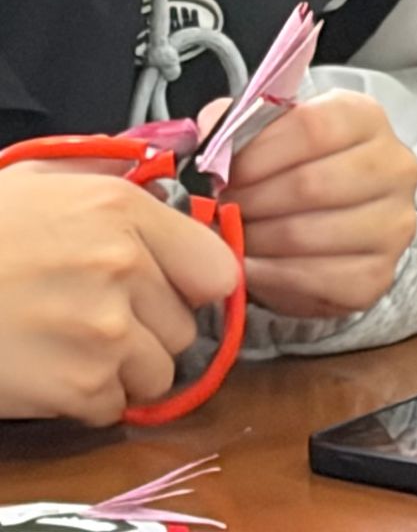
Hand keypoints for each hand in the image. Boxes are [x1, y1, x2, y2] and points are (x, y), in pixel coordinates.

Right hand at [0, 163, 237, 423]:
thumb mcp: (35, 183)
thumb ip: (103, 178)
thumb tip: (150, 174)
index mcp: (123, 212)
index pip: (216, 266)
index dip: (194, 286)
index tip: (175, 292)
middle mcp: (126, 268)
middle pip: (186, 326)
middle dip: (150, 331)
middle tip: (99, 322)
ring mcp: (106, 330)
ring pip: (158, 371)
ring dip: (123, 370)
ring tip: (71, 349)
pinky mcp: (79, 385)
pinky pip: (112, 406)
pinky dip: (86, 401)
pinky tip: (48, 374)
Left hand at [224, 92, 416, 319]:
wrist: (343, 225)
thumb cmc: (298, 170)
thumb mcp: (274, 134)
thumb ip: (238, 126)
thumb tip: (205, 133)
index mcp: (367, 119)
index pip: (314, 127)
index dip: (256, 153)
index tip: (220, 170)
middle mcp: (395, 167)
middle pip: (311, 184)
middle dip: (249, 200)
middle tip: (216, 208)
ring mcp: (394, 223)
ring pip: (306, 235)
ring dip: (252, 239)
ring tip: (229, 235)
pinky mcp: (379, 273)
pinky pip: (312, 279)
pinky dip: (267, 276)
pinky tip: (247, 264)